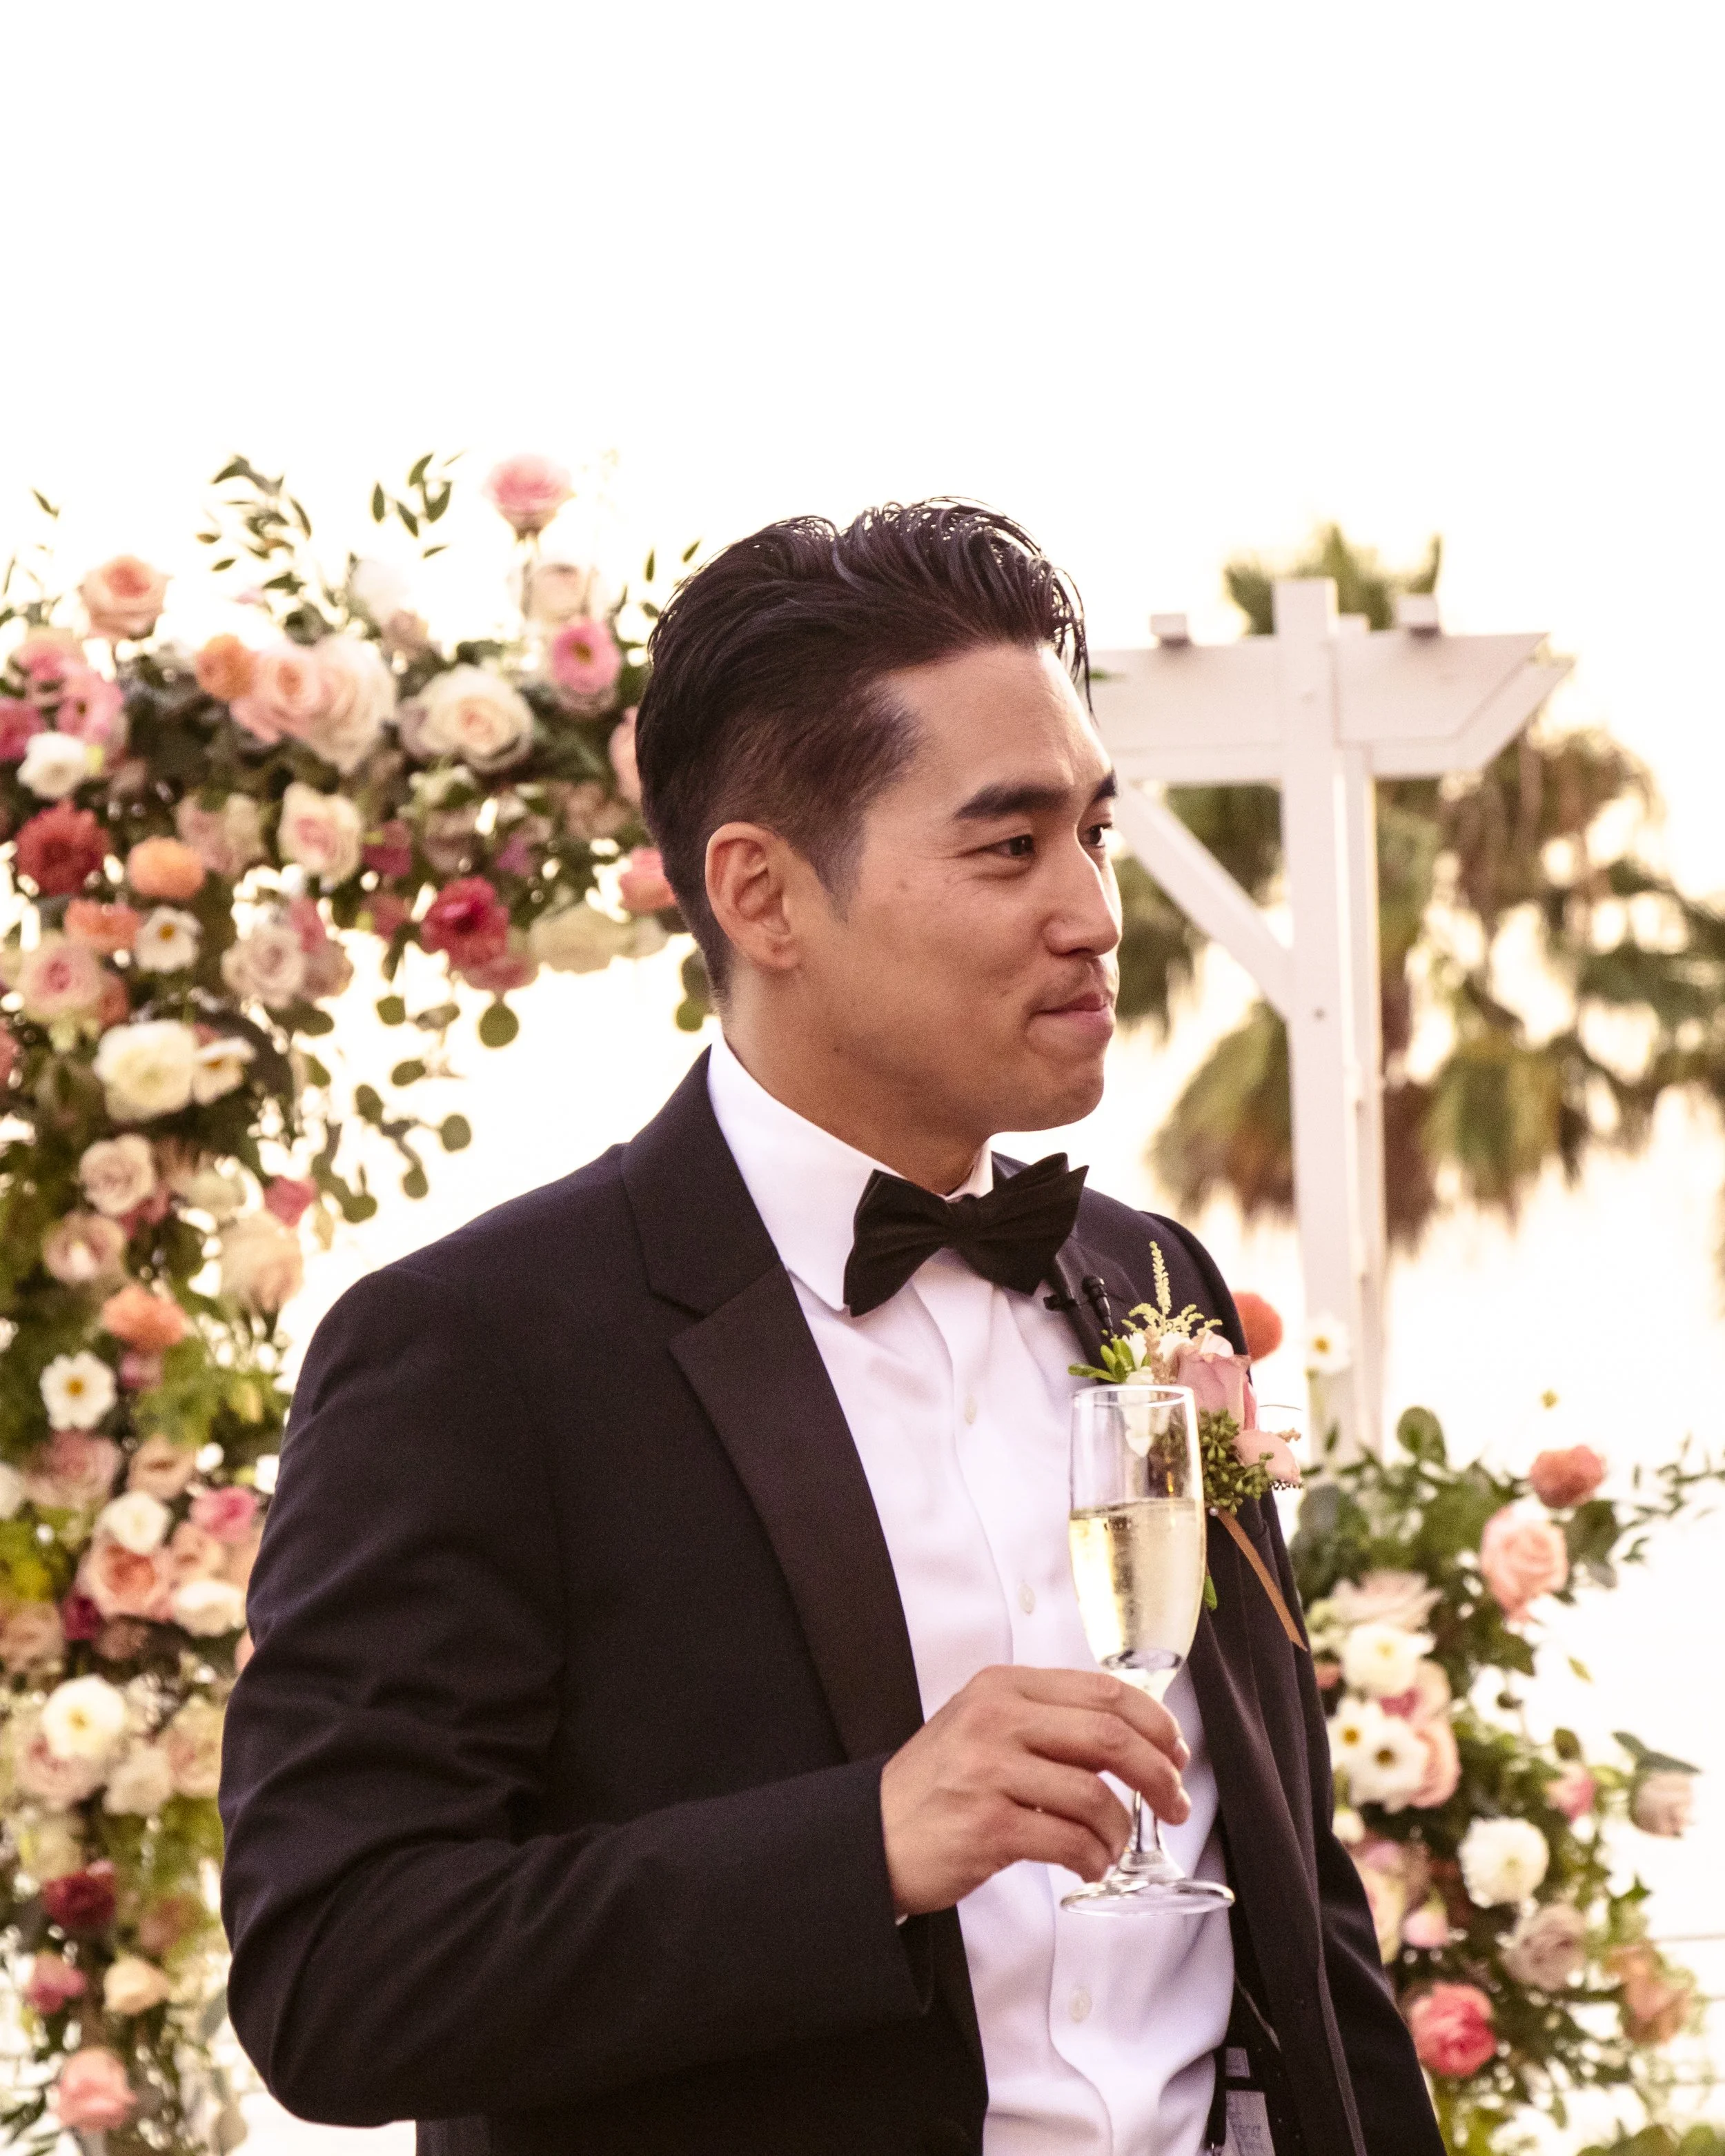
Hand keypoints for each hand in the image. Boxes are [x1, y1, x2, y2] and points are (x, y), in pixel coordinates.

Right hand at [879, 1664, 1191, 1917]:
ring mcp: (989, 1771)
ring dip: (1119, 1832)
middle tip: (1176, 1806)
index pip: (1103, 1691)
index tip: (1176, 1753)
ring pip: (1093, 1796)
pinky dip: (1092, 1859)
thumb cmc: (940, 1785)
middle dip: (1157, 1775)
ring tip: (1112, 1848)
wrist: (873, 1834)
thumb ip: (1047, 1722)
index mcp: (1004, 1687)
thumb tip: (1134, 1741)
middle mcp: (996, 1718)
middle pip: (1109, 1736)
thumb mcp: (985, 1727)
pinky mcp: (986, 1826)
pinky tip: (1088, 1865)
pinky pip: (1068, 1841)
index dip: (1155, 1723)